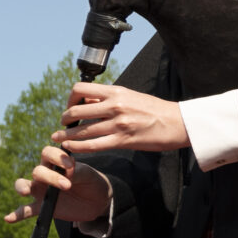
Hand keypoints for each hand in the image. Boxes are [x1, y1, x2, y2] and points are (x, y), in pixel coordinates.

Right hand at [6, 144, 111, 226]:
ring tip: (25, 192)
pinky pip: (26, 211)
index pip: (47, 153)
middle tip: (67, 185)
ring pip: (23, 185)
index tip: (70, 165)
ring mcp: (41, 191)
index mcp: (56, 163)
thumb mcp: (88, 175)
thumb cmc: (91, 182)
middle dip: (50, 177)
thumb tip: (67, 171)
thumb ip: (77, 172)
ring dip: (22, 187)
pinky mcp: (43, 207)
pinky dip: (17, 214)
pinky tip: (8, 218)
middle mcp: (45, 175)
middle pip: (37, 171)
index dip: (56, 156)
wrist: (97, 201)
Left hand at [56, 83, 188, 155]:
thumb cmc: (156, 110)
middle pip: (76, 111)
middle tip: (64, 125)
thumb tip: (88, 102)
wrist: (178, 123)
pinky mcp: (123, 141)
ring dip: (66, 136)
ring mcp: (118, 124)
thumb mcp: (131, 96)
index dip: (70, 99)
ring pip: (82, 131)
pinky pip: (93, 145)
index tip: (72, 107)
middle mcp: (115, 106)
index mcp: (116, 92)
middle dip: (65, 119)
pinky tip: (70, 148)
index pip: (80, 89)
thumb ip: (110, 99)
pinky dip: (77, 147)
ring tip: (59, 139)